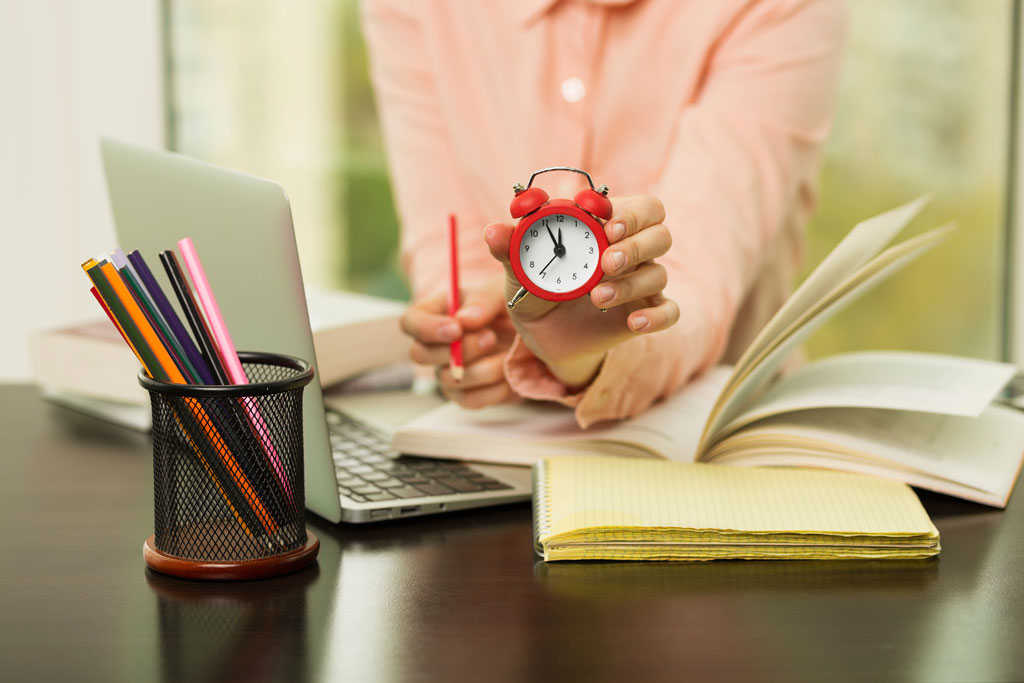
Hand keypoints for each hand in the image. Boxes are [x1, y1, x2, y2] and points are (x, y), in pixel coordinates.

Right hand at [400, 276, 518, 407]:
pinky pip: (471, 400)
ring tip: (509, 353)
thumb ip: (482, 301)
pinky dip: (495, 389)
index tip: (457, 328)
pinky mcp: (465, 395)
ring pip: (449, 380)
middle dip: (458, 349)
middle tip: (490, 337)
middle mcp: (434, 345)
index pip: (411, 322)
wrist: (532, 335)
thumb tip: (464, 320)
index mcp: (435, 313)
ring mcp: (446, 373)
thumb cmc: (509, 307)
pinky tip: (510, 372)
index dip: (427, 328)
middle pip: (421, 355)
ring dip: (484, 368)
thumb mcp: (501, 294)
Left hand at [485, 195, 678, 387]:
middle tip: (608, 261)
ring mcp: (641, 282)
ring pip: (659, 273)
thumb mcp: (518, 271)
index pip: (639, 208)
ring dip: (632, 283)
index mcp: (606, 228)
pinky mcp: (645, 313)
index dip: (630, 214)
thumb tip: (493, 231)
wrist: (545, 337)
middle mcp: (631, 250)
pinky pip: (670, 312)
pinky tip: (633, 323)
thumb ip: (508, 250)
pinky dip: (656, 316)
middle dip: (638, 244)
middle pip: (660, 232)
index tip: (607, 226)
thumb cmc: (536, 291)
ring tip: (596, 296)